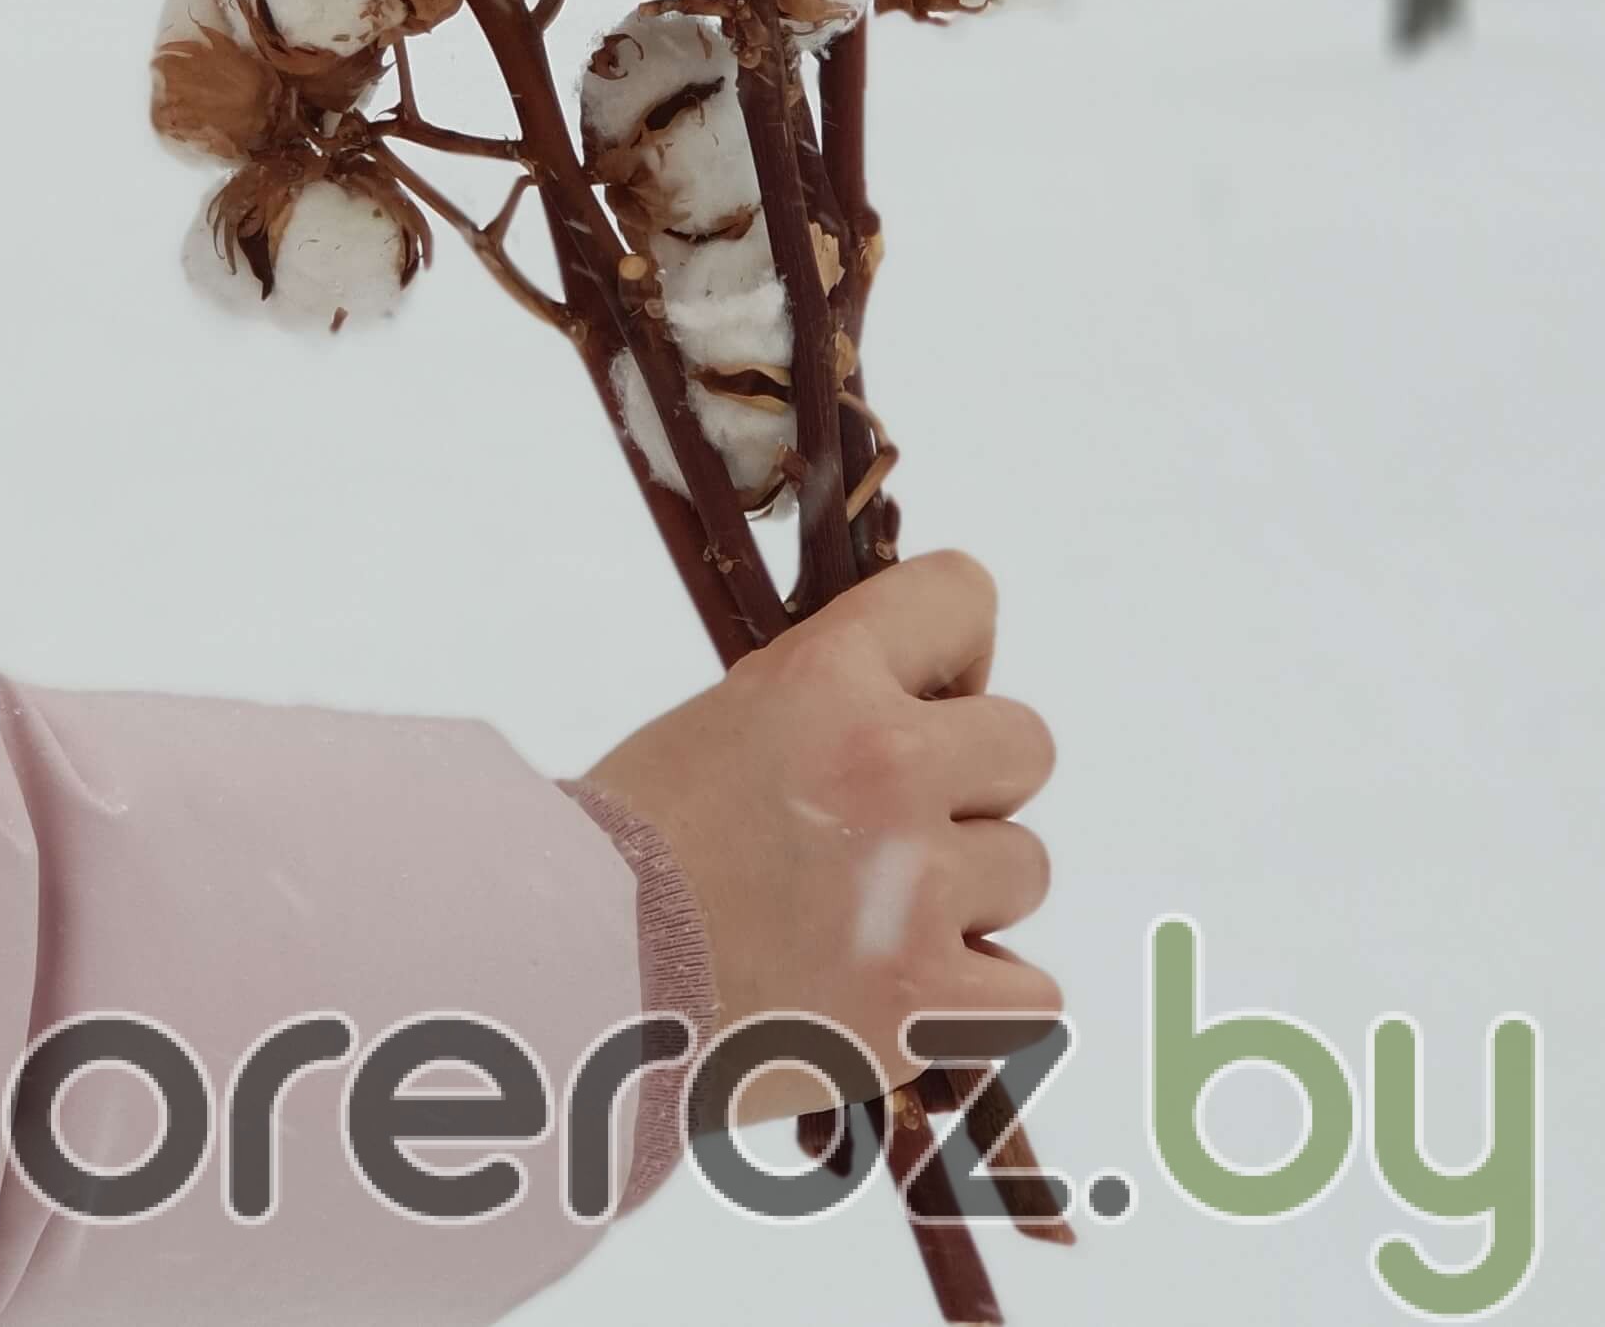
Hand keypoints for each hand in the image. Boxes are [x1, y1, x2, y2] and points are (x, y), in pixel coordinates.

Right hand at [586, 551, 1057, 1117]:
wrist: (571, 983)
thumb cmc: (632, 849)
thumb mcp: (734, 715)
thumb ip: (839, 697)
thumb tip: (936, 702)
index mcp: (827, 677)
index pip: (966, 596)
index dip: (952, 655)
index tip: (925, 699)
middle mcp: (887, 770)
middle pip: (1025, 745)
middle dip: (969, 784)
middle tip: (892, 828)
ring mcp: (914, 894)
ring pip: (1024, 868)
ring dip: (967, 896)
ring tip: (875, 920)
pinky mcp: (925, 1009)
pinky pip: (1033, 992)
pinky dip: (979, 1001)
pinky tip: (908, 993)